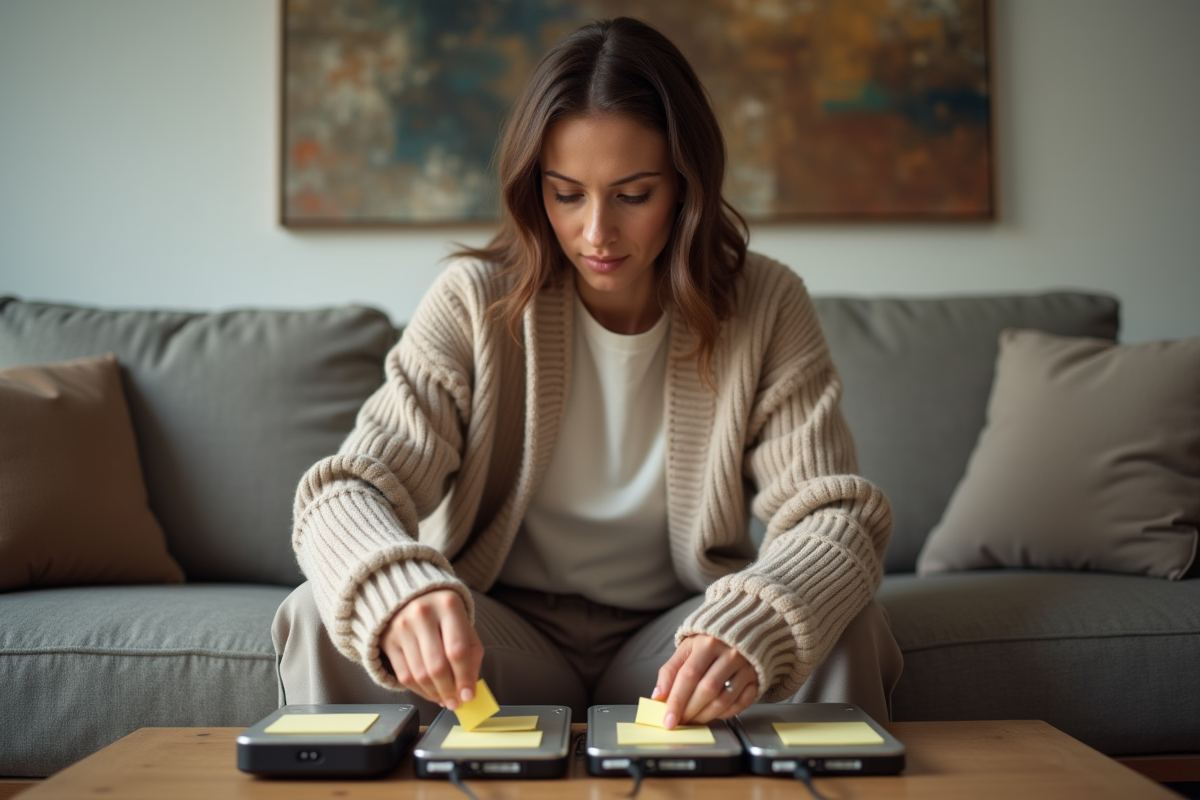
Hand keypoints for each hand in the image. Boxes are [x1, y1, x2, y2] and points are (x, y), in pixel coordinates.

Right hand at [380, 589, 483, 710]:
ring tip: (444, 699)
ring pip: (419, 674)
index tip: (469, 696)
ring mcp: (402, 626)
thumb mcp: (464, 625)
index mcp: (448, 605)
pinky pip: (404, 675)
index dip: (464, 677)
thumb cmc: (444, 615)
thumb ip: (472, 654)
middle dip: (448, 691)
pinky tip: (429, 693)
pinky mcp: (387, 640)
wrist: (411, 596)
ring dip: (434, 694)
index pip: (457, 650)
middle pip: (437, 666)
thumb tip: (469, 689)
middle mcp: (423, 613)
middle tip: (455, 703)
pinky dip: (419, 690)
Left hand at [653, 635, 757, 727]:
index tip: (668, 720)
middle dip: (690, 711)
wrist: (742, 631)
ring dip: (706, 716)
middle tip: (680, 722)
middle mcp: (729, 654)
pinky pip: (741, 703)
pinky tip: (715, 713)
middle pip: (707, 689)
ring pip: (724, 700)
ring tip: (694, 719)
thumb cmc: (709, 643)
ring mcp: (746, 666)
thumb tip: (658, 697)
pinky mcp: (756, 678)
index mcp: (707, 643)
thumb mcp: (687, 649)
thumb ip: (670, 671)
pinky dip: (726, 713)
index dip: (676, 701)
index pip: (688, 676)